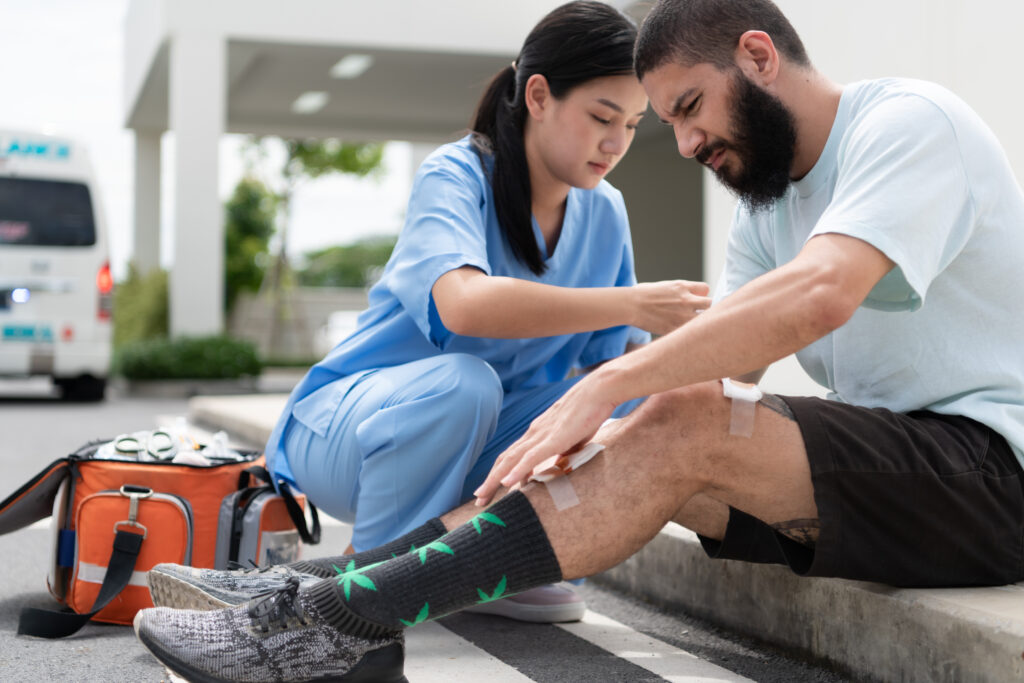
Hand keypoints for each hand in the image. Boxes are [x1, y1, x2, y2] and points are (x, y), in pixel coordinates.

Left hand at [474, 374, 616, 505]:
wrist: (600, 390)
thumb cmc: (589, 412)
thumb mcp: (573, 438)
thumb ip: (562, 452)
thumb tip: (558, 467)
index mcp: (538, 433)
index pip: (512, 456)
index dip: (499, 472)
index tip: (490, 489)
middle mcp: (534, 433)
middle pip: (505, 460)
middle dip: (490, 481)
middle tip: (479, 500)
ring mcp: (542, 435)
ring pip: (511, 460)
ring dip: (495, 479)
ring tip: (482, 496)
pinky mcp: (554, 438)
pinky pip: (531, 457)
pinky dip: (516, 470)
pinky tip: (506, 482)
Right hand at [631, 280, 710, 335]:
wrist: (631, 306)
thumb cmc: (644, 294)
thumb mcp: (666, 285)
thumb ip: (685, 288)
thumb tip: (701, 292)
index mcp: (683, 287)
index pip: (706, 288)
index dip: (703, 294)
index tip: (699, 300)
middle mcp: (686, 300)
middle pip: (709, 303)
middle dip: (705, 307)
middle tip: (698, 312)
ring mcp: (682, 316)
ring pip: (703, 319)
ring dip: (699, 321)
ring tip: (690, 323)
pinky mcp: (675, 329)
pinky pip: (690, 331)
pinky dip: (688, 332)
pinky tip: (682, 332)